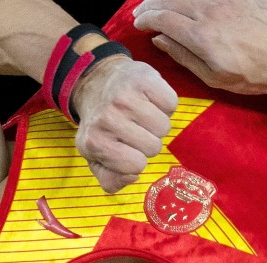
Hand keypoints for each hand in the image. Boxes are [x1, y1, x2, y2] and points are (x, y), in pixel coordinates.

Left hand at [71, 56, 177, 193]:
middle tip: (133, 128)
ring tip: (140, 114)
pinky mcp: (143, 78)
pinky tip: (148, 99)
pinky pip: (171, 103)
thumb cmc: (101, 126)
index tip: (125, 147)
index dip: (136, 160)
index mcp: (95, 142)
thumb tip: (133, 176)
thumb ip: (111, 180)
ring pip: (164, 127)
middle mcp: (107, 118)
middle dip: (147, 141)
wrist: (97, 81)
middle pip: (154, 148)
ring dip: (156, 123)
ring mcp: (125, 97)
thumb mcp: (96, 158)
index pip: (136, 167)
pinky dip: (164, 104)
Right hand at [132, 0, 266, 95]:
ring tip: (159, 2)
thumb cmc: (255, 74)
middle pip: (170, 0)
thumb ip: (184, 57)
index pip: (162, 18)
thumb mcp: (215, 77)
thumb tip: (161, 41)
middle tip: (142, 11)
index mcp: (201, 36)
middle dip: (151, 4)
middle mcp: (210, 11)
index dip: (146, 19)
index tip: (139, 24)